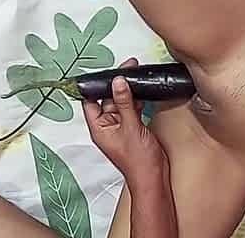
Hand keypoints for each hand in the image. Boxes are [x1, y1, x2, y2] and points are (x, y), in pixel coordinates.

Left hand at [83, 58, 166, 182]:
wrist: (153, 176)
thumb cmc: (138, 161)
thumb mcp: (131, 127)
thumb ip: (124, 103)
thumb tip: (118, 82)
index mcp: (99, 127)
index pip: (90, 101)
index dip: (96, 86)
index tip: (105, 71)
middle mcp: (108, 125)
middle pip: (107, 98)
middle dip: (117, 83)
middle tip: (128, 68)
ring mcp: (120, 126)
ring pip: (120, 102)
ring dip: (128, 90)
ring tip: (136, 74)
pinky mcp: (132, 126)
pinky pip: (131, 108)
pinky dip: (136, 99)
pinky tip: (143, 90)